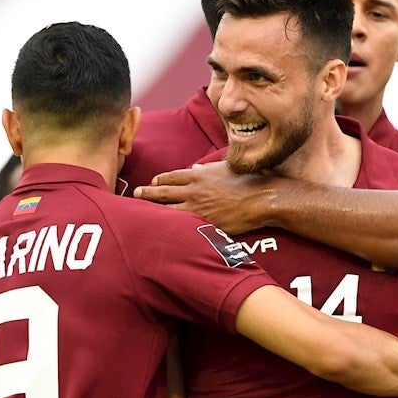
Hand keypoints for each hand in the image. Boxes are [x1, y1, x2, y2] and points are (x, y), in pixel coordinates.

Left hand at [134, 162, 271, 234]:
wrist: (261, 199)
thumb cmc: (248, 180)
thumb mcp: (226, 168)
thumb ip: (207, 168)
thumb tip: (195, 168)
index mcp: (199, 175)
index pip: (172, 176)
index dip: (160, 179)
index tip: (153, 180)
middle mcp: (194, 190)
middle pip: (163, 191)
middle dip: (148, 193)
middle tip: (136, 194)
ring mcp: (198, 207)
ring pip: (168, 209)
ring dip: (153, 210)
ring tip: (141, 213)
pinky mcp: (204, 223)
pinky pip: (182, 225)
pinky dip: (169, 225)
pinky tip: (160, 230)